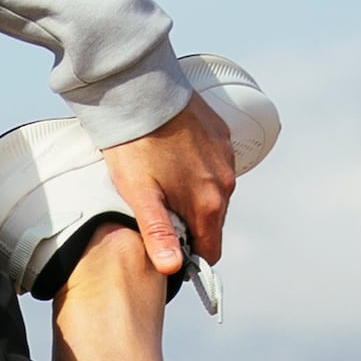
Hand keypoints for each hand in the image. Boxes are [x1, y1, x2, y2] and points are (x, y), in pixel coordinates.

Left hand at [95, 96, 239, 283]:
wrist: (141, 92)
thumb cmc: (134, 145)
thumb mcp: (139, 194)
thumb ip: (157, 233)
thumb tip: (172, 268)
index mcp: (209, 204)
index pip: (210, 250)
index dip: (188, 255)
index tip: (168, 247)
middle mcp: (226, 183)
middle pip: (211, 222)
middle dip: (188, 223)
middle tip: (156, 208)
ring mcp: (226, 158)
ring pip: (213, 193)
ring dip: (193, 194)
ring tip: (161, 180)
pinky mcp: (222, 136)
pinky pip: (214, 165)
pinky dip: (198, 168)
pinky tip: (173, 156)